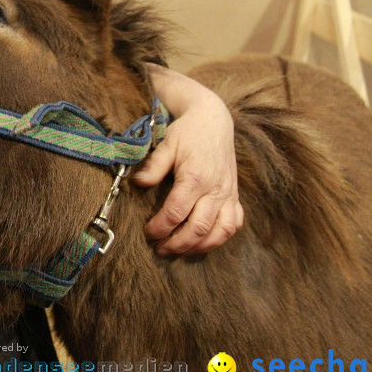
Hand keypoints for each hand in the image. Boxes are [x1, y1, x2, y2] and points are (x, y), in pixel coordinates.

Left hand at [133, 66, 242, 255]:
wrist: (213, 120)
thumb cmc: (187, 133)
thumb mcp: (167, 144)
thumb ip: (153, 166)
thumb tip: (137, 183)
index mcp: (195, 177)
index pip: (177, 212)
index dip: (161, 227)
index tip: (148, 232)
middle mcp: (215, 189)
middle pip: (199, 228)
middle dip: (178, 243)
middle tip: (160, 249)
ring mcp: (228, 194)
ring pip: (220, 231)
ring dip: (200, 247)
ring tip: (180, 251)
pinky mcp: (235, 195)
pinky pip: (234, 223)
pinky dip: (221, 237)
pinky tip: (205, 241)